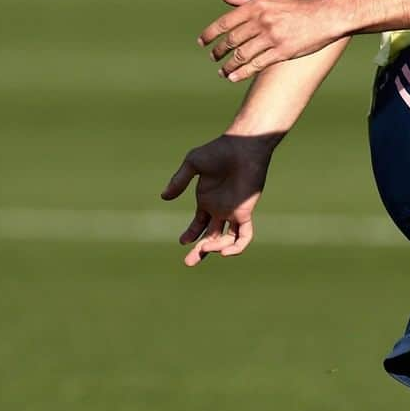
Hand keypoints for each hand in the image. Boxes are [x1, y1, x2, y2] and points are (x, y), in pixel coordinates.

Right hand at [161, 134, 277, 265]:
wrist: (242, 147)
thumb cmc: (219, 151)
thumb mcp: (192, 164)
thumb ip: (179, 181)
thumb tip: (163, 197)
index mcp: (207, 200)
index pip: (198, 225)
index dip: (191, 235)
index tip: (182, 241)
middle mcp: (220, 209)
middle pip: (210, 236)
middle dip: (199, 251)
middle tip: (188, 263)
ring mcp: (233, 211)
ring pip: (225, 239)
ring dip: (214, 248)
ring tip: (205, 247)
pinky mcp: (245, 211)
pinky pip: (243, 236)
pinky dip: (236, 247)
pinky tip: (224, 251)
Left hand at [199, 0, 344, 81]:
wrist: (326, 15)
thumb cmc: (299, 4)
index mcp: (256, 5)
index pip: (226, 22)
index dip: (211, 34)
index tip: (202, 42)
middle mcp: (261, 21)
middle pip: (232, 40)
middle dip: (219, 51)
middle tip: (213, 58)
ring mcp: (272, 37)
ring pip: (242, 55)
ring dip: (228, 65)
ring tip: (222, 72)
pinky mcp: (282, 52)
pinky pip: (257, 65)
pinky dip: (242, 73)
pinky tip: (233, 78)